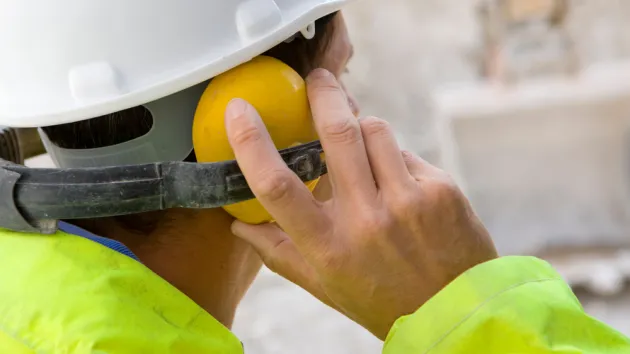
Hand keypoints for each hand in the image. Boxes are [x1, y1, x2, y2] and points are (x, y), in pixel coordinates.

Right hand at [224, 69, 497, 339]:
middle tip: (318, 79)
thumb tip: (238, 225)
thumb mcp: (323, 285)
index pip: (277, 186)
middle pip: (336, 133)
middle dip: (323, 93)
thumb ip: (278, 253)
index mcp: (327, 246)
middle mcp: (366, 220)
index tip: (239, 112)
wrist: (454, 311)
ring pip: (375, 129)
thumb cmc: (381, 300)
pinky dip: (394, 156)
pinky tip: (398, 182)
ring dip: (363, 127)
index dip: (251, 142)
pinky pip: (405, 151)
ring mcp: (406, 201)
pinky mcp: (439, 189)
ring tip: (363, 148)